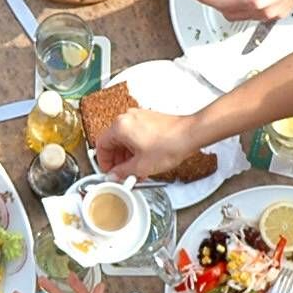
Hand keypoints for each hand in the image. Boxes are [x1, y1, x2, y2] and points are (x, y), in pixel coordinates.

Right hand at [89, 104, 206, 180]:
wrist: (191, 134)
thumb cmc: (170, 144)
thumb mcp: (141, 166)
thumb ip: (122, 172)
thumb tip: (114, 175)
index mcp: (120, 127)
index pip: (101, 145)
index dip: (103, 162)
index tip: (110, 172)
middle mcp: (127, 118)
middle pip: (112, 141)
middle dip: (117, 160)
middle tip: (122, 174)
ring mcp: (138, 117)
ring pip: (124, 138)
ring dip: (127, 155)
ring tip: (135, 170)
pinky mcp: (148, 119)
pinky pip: (135, 134)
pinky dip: (136, 147)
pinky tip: (143, 160)